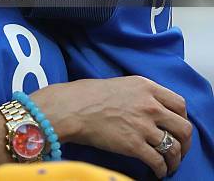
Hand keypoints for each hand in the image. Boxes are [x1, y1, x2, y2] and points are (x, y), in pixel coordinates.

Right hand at [33, 76, 192, 178]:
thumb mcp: (122, 84)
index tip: (177, 127)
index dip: (182, 118)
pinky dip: (161, 170)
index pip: (179, 104)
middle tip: (179, 150)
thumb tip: (152, 109)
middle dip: (184, 142)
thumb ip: (142, 94)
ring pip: (174, 148)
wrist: (72, 108)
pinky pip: (158, 162)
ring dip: (175, 160)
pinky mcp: (135, 145)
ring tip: (169, 165)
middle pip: (183, 127)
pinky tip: (157, 172)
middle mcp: (149, 105)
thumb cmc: (90, 95)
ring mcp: (143, 125)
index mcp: (146, 87)